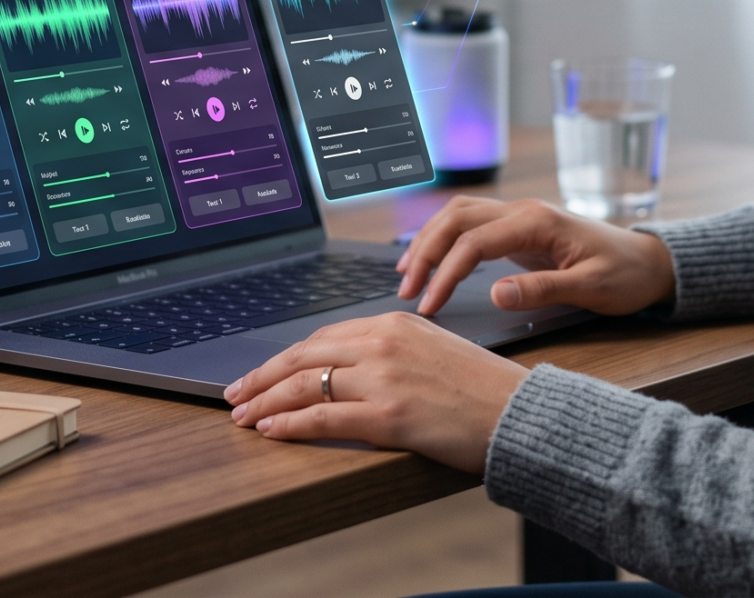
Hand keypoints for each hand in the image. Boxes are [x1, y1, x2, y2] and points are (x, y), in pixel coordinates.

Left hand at [225, 312, 528, 472]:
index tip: (263, 372)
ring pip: (304, 386)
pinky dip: (288, 425)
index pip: (322, 338)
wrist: (519, 413)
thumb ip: (389, 351)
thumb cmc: (481, 388)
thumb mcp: (433, 349)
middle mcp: (383, 343)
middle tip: (235, 393)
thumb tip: (347, 369)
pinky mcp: (388, 416)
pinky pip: (321, 418)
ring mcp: (384, 379)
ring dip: (264, 402)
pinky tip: (269, 431)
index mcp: (394, 322)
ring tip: (242, 415)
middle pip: (302, 356)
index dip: (285, 358)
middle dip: (261, 376)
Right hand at [396, 196, 676, 317]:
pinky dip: (444, 239)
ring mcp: (520, 217)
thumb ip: (542, 289)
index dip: (445, 273)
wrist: (649, 262)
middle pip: (456, 219)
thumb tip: (495, 294)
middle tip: (407, 290)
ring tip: (407, 275)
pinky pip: (471, 225)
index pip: (474, 242)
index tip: (430, 305)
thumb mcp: (590, 288)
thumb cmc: (625, 275)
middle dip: (425, 251)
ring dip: (429, 241)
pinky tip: (431, 259)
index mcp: (538, 222)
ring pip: (459, 216)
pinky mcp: (519, 229)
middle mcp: (523, 211)